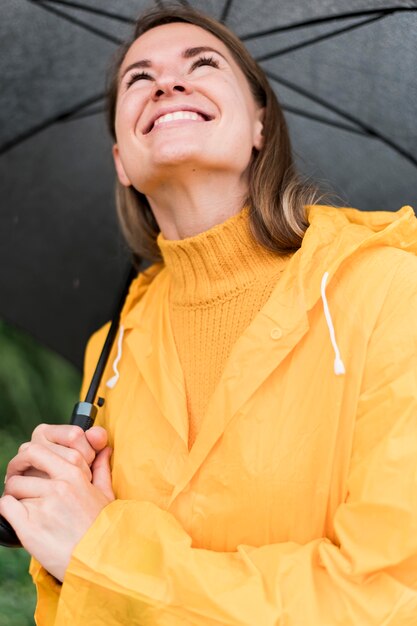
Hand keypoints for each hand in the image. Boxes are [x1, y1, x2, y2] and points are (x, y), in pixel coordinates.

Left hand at [0, 425, 113, 581]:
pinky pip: (5, 506)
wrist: (98, 561)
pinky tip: (18, 515)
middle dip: (17, 467)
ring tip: (23, 504)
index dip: (31, 455)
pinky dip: (7, 509)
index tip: (30, 464)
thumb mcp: (105, 494)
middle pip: (24, 460)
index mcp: (75, 475)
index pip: (39, 447)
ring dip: (15, 493)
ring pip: (14, 486)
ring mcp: (43, 506)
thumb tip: (104, 450)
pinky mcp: (29, 527)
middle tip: (18, 477)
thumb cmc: (102, 527)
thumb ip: (101, 468)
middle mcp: (59, 486)